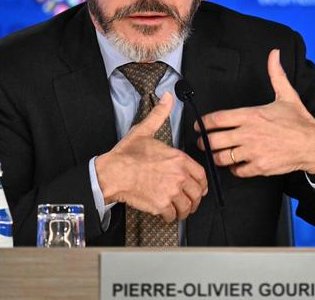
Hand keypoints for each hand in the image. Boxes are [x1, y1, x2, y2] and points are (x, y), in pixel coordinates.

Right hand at [95, 92, 207, 221]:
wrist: (112, 173)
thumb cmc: (127, 154)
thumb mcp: (145, 130)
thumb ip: (159, 114)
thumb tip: (168, 97)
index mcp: (178, 158)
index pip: (201, 175)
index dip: (201, 184)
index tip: (198, 188)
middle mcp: (178, 175)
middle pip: (197, 193)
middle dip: (194, 199)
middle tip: (189, 201)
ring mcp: (171, 191)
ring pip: (188, 206)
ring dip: (185, 210)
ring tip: (180, 211)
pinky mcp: (161, 204)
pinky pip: (174, 216)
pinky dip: (172, 217)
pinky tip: (167, 214)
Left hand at [197, 49, 314, 177]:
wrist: (314, 145)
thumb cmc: (299, 121)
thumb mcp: (287, 95)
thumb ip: (276, 74)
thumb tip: (274, 54)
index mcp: (251, 115)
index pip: (218, 119)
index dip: (204, 123)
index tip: (199, 125)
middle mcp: (249, 133)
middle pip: (214, 140)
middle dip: (204, 142)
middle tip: (202, 142)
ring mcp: (253, 151)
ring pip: (222, 157)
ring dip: (216, 156)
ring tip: (215, 154)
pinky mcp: (259, 166)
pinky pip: (237, 171)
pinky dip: (233, 169)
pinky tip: (234, 164)